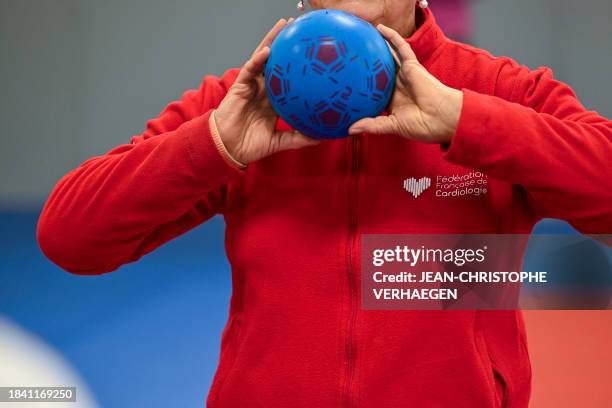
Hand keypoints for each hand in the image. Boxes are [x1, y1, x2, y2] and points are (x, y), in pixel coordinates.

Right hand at [215, 18, 318, 164]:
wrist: (229, 149)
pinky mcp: (240, 86)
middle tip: (301, 30)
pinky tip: (267, 50)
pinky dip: (258, 59)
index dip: (299, 68)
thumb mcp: (279, 142)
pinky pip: (250, 69)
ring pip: (263, 59)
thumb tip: (320, 138)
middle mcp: (264, 90)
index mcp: (274, 101)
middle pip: (277, 63)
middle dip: (287, 46)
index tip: (314, 57)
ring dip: (272, 41)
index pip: (289, 80)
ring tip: (283, 25)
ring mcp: (252, 86)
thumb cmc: (250, 145)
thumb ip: (298, 138)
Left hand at [349, 24, 462, 143]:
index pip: (373, 90)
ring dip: (377, 45)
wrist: (440, 118)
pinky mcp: (412, 66)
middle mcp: (396, 85)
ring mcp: (403, 75)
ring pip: (387, 56)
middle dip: (366, 64)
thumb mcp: (391, 126)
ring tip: (362, 36)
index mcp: (391, 100)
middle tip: (349, 56)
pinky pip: (401, 48)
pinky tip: (379, 28)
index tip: (344, 82)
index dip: (361, 85)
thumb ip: (371, 125)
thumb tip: (349, 129)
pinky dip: (392, 37)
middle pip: (378, 71)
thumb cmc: (421, 125)